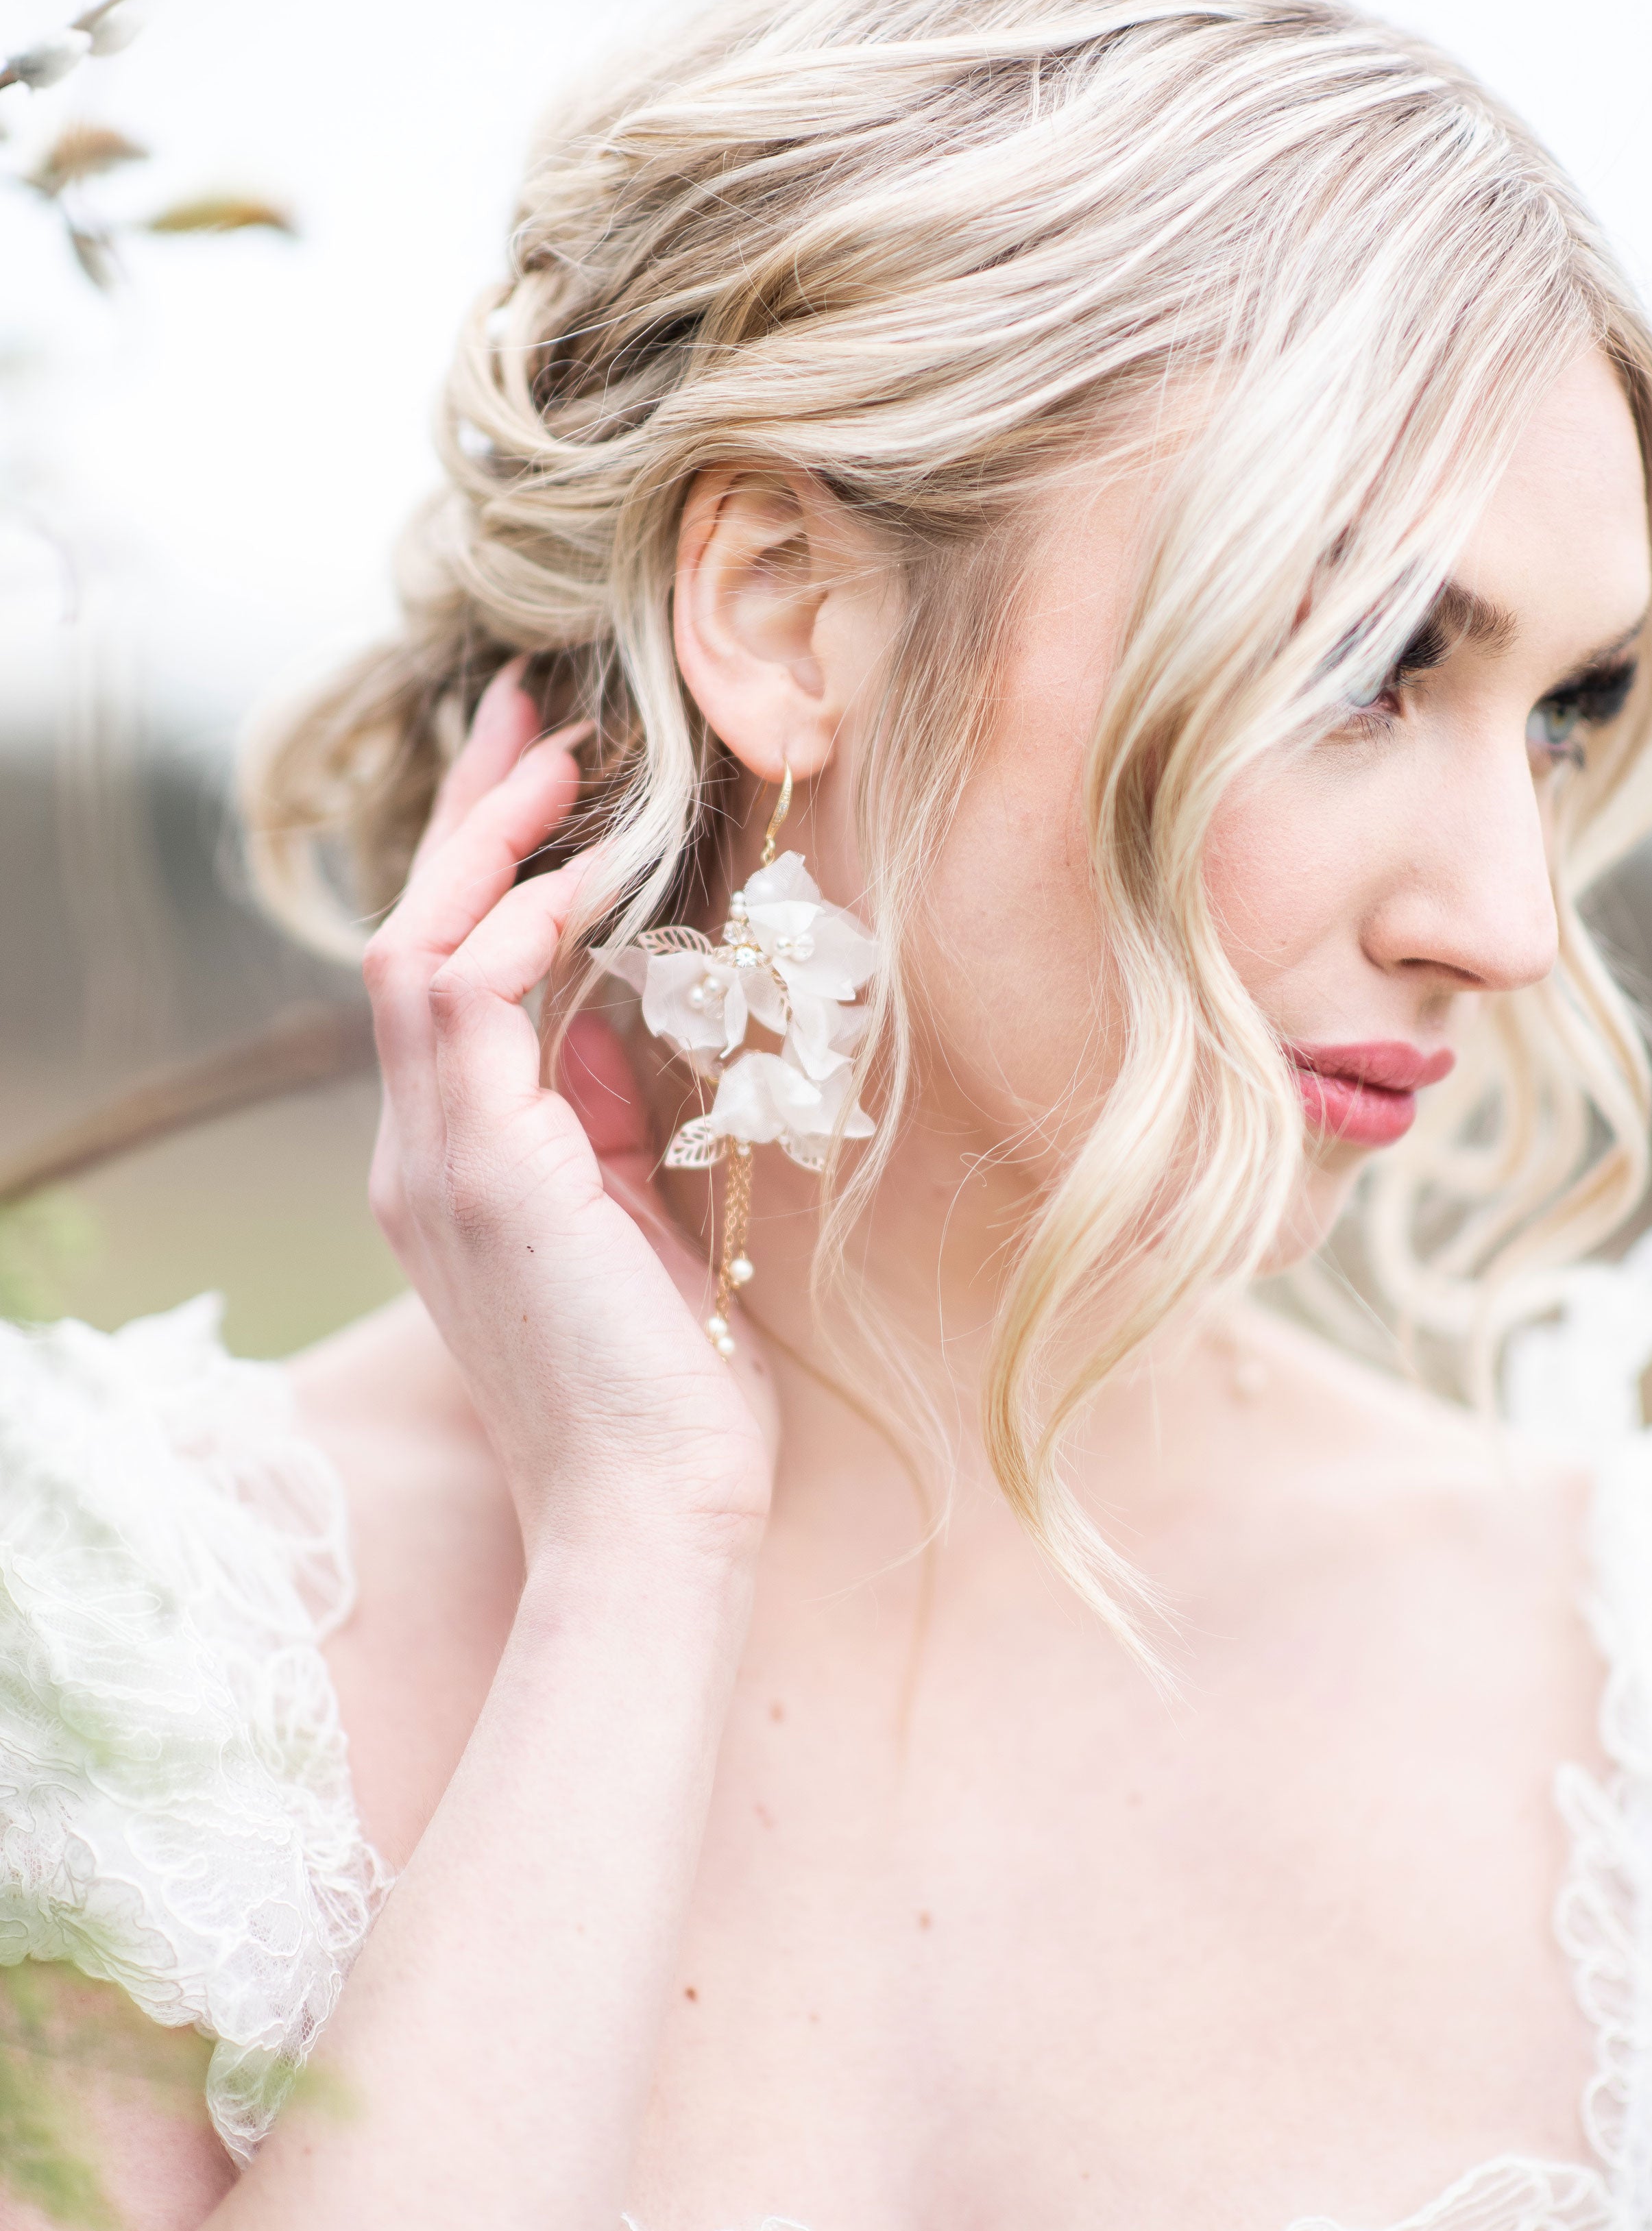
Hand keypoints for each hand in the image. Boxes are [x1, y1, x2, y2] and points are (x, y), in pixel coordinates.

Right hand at [363, 665, 775, 1574]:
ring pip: (414, 954)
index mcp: (453, 1166)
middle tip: (530, 718)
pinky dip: (512, 930)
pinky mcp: (480, 1175)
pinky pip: (461, 1007)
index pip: (439, 980)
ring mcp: (433, 1164)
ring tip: (559, 764)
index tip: (539, 779)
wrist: (654, 1512)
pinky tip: (577, 880)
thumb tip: (595, 1020)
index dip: (479, 869)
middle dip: (468, 821)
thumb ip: (596, 1121)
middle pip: (408, 941)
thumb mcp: (632, 1223)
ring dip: (486, 849)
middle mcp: (418, 1156)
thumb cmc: (664, 1386)